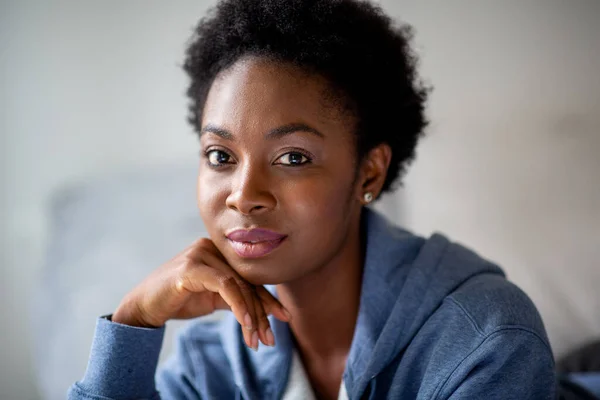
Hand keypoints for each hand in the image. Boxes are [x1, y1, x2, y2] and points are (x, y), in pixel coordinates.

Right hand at [112, 238, 290, 349]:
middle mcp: (211, 247)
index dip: (268, 298)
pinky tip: (245, 323)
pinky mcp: (192, 267)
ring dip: (252, 315)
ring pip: (239, 285)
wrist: (144, 306)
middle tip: (270, 337)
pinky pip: (225, 285)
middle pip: (247, 281)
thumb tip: (264, 309)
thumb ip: (236, 297)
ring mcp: (201, 254)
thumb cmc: (179, 300)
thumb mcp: (213, 298)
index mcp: (218, 251)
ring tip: (258, 338)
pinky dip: (238, 305)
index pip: (249, 276)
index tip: (283, 318)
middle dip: (262, 311)